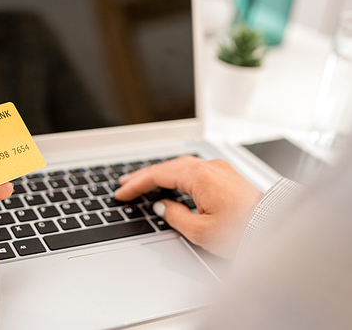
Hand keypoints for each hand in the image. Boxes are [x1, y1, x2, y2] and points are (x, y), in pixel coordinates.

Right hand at [115, 156, 262, 258]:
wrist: (275, 229)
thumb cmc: (245, 231)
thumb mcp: (201, 231)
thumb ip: (175, 216)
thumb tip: (163, 206)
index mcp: (200, 177)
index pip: (158, 175)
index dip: (136, 184)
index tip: (122, 193)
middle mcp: (210, 167)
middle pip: (168, 166)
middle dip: (144, 176)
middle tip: (125, 184)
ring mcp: (219, 169)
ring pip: (180, 165)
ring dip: (160, 173)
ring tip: (143, 183)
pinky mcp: (226, 176)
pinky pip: (194, 169)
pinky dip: (176, 175)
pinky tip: (170, 183)